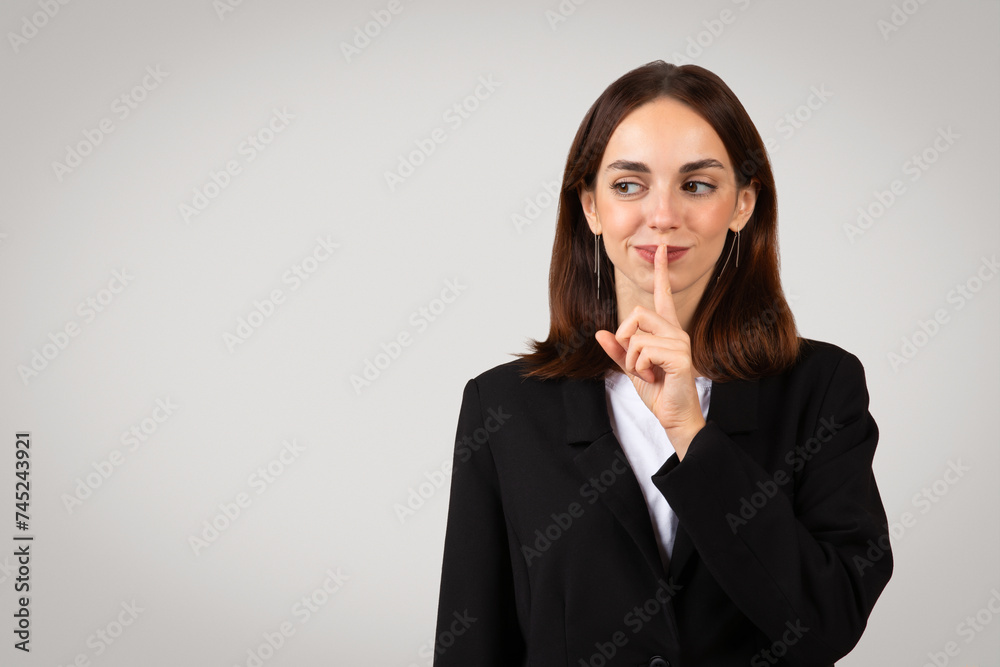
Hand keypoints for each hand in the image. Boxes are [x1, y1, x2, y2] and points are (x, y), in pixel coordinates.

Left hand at [595, 244, 705, 458]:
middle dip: (625, 337)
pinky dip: (639, 367)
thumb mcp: (630, 368)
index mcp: (666, 330)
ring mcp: (680, 342)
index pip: (662, 295)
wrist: (674, 416)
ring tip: (648, 373)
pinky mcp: (680, 356)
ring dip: (632, 360)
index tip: (661, 249)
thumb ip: (617, 350)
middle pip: (638, 312)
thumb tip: (600, 333)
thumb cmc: (658, 391)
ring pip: (636, 335)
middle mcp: (675, 331)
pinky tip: (654, 377)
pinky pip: (643, 350)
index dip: (661, 271)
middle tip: (634, 360)